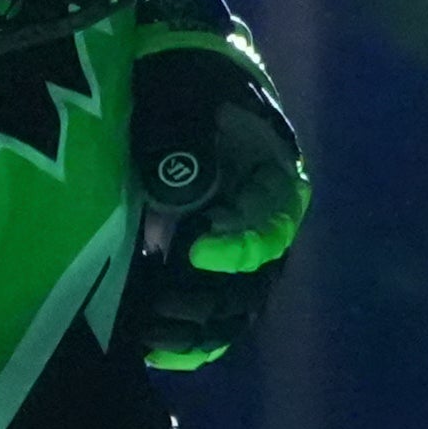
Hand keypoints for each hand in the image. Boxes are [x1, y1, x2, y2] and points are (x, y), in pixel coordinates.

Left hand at [129, 0, 307, 371]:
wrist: (178, 79)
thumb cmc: (185, 85)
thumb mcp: (185, 101)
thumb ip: (182, 152)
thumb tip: (168, 219)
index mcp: (276, 179)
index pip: (268, 226)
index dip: (234, 245)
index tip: (192, 250)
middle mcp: (268, 223)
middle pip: (256, 282)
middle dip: (208, 298)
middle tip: (159, 303)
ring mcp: (244, 251)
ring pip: (238, 309)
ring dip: (198, 328)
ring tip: (151, 335)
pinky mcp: (214, 267)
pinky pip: (218, 317)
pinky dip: (191, 339)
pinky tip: (153, 349)